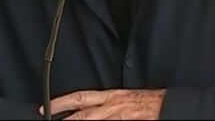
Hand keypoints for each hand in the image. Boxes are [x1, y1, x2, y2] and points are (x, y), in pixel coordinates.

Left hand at [40, 89, 165, 119]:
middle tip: (46, 118)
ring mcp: (117, 116)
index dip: (61, 102)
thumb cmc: (149, 103)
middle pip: (81, 112)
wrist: (167, 106)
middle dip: (62, 115)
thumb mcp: (124, 98)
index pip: (80, 97)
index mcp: (110, 96)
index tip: (47, 108)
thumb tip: (92, 108)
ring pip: (89, 120)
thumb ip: (107, 103)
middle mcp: (111, 105)